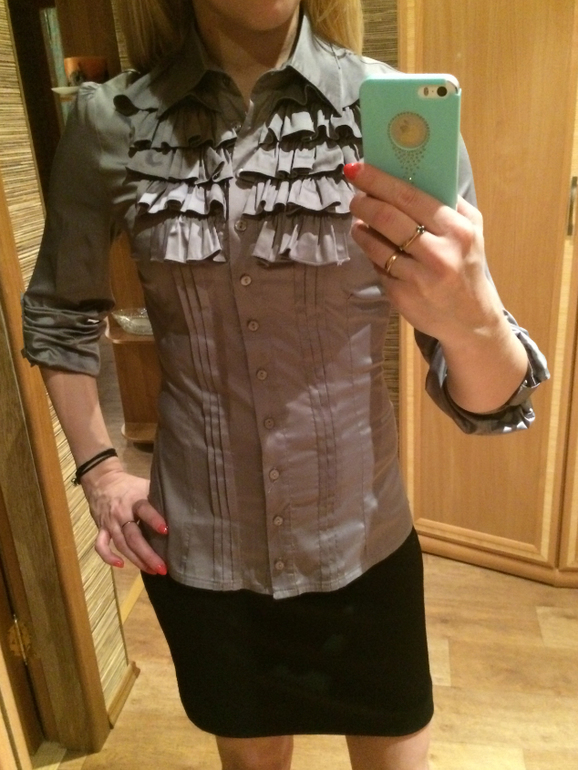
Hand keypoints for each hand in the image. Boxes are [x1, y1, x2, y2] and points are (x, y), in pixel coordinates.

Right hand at [81, 459, 167, 574]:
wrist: (102, 480)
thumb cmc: (130, 485)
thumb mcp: (145, 485)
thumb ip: (158, 497)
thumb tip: (182, 508)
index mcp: (134, 500)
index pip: (144, 510)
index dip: (154, 520)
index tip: (166, 531)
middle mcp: (121, 513)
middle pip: (133, 536)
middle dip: (148, 554)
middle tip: (163, 568)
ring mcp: (109, 523)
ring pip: (121, 545)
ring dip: (136, 560)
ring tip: (152, 571)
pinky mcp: (101, 529)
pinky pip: (101, 545)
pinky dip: (108, 557)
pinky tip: (121, 566)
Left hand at [345, 162, 503, 346]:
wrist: (471, 320)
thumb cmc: (468, 266)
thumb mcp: (472, 231)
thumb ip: (449, 203)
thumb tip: (413, 174)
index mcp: (457, 230)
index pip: (410, 196)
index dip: (379, 181)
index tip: (358, 169)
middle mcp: (439, 254)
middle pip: (388, 219)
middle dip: (364, 203)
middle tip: (355, 197)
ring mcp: (418, 278)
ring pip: (377, 246)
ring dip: (360, 230)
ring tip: (358, 223)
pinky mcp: (402, 297)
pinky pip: (378, 268)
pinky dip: (372, 255)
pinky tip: (373, 249)